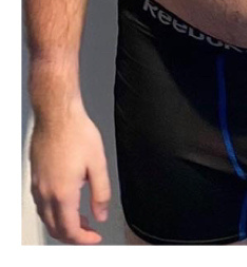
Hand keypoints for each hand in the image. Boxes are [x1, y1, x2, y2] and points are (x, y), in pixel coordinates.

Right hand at [29, 100, 110, 243]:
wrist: (57, 117)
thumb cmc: (77, 134)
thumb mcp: (98, 164)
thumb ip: (101, 193)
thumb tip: (101, 214)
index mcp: (63, 193)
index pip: (70, 230)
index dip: (84, 239)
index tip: (95, 238)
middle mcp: (46, 194)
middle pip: (55, 229)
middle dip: (73, 235)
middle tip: (90, 231)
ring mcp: (37, 187)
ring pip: (47, 219)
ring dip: (63, 225)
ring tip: (82, 219)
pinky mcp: (35, 179)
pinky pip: (42, 206)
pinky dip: (54, 213)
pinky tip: (67, 204)